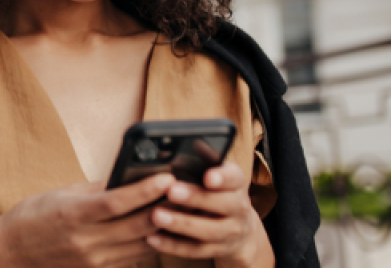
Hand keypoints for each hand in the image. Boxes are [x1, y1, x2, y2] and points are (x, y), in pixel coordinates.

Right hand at [0, 174, 173, 267]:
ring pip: (141, 244)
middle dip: (164, 208)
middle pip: (136, 226)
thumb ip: (97, 189)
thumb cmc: (33, 217)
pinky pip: (133, 257)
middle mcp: (85, 241)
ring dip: (163, 226)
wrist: (12, 254)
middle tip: (185, 191)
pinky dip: (149, 241)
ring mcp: (93, 260)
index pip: (116, 202)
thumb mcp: (62, 194)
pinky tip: (159, 226)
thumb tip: (128, 177)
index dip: (144, 190)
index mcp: (72, 215)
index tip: (166, 177)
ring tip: (180, 207)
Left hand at [145, 162, 273, 266]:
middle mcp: (238, 208)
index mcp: (236, 183)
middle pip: (222, 204)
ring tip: (156, 215)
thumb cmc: (215, 189)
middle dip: (196, 198)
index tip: (208, 176)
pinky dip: (173, 245)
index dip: (223, 177)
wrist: (239, 227)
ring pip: (208, 231)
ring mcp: (230, 232)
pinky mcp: (217, 250)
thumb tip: (190, 141)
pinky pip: (195, 250)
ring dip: (181, 223)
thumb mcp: (213, 171)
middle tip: (171, 191)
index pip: (235, 177)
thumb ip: (202, 159)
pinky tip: (152, 237)